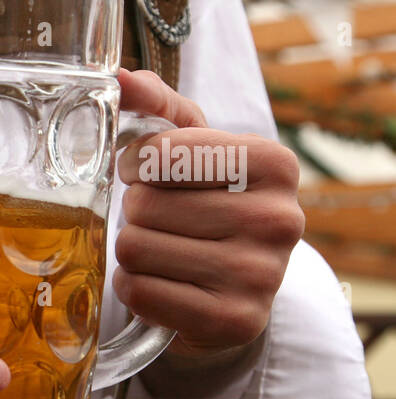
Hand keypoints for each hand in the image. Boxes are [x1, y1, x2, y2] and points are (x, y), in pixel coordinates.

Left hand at [113, 69, 303, 362]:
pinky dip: (134, 287)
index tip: (143, 174)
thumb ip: (157, 106)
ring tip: (159, 252)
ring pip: (136, 248)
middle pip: (144, 205)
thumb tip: (118, 78)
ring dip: (131, 251)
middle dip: (133, 213)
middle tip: (155, 222)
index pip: (164, 152)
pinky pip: (141, 292)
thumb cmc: (206, 205)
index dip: (135, 164)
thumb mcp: (193, 149)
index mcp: (274, 164)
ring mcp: (261, 274)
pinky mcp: (234, 321)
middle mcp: (279, 219)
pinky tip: (158, 283)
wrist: (232, 290)